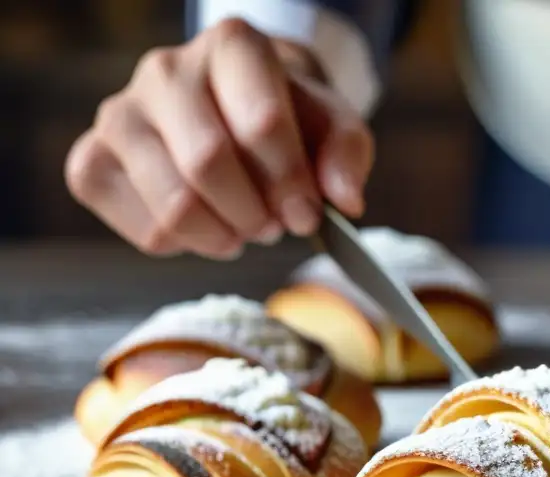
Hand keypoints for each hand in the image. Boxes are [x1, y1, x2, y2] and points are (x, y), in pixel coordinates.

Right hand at [64, 17, 372, 258]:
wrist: (240, 107)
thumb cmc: (290, 118)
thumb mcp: (334, 125)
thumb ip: (347, 156)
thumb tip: (344, 201)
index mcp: (232, 47)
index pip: (261, 123)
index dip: (290, 182)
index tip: (307, 214)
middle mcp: (165, 70)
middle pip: (208, 164)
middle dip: (254, 214)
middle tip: (274, 226)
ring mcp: (119, 115)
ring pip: (172, 205)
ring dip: (222, 236)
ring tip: (244, 229)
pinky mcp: (92, 162)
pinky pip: (144, 231)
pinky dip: (186, 247)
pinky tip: (206, 227)